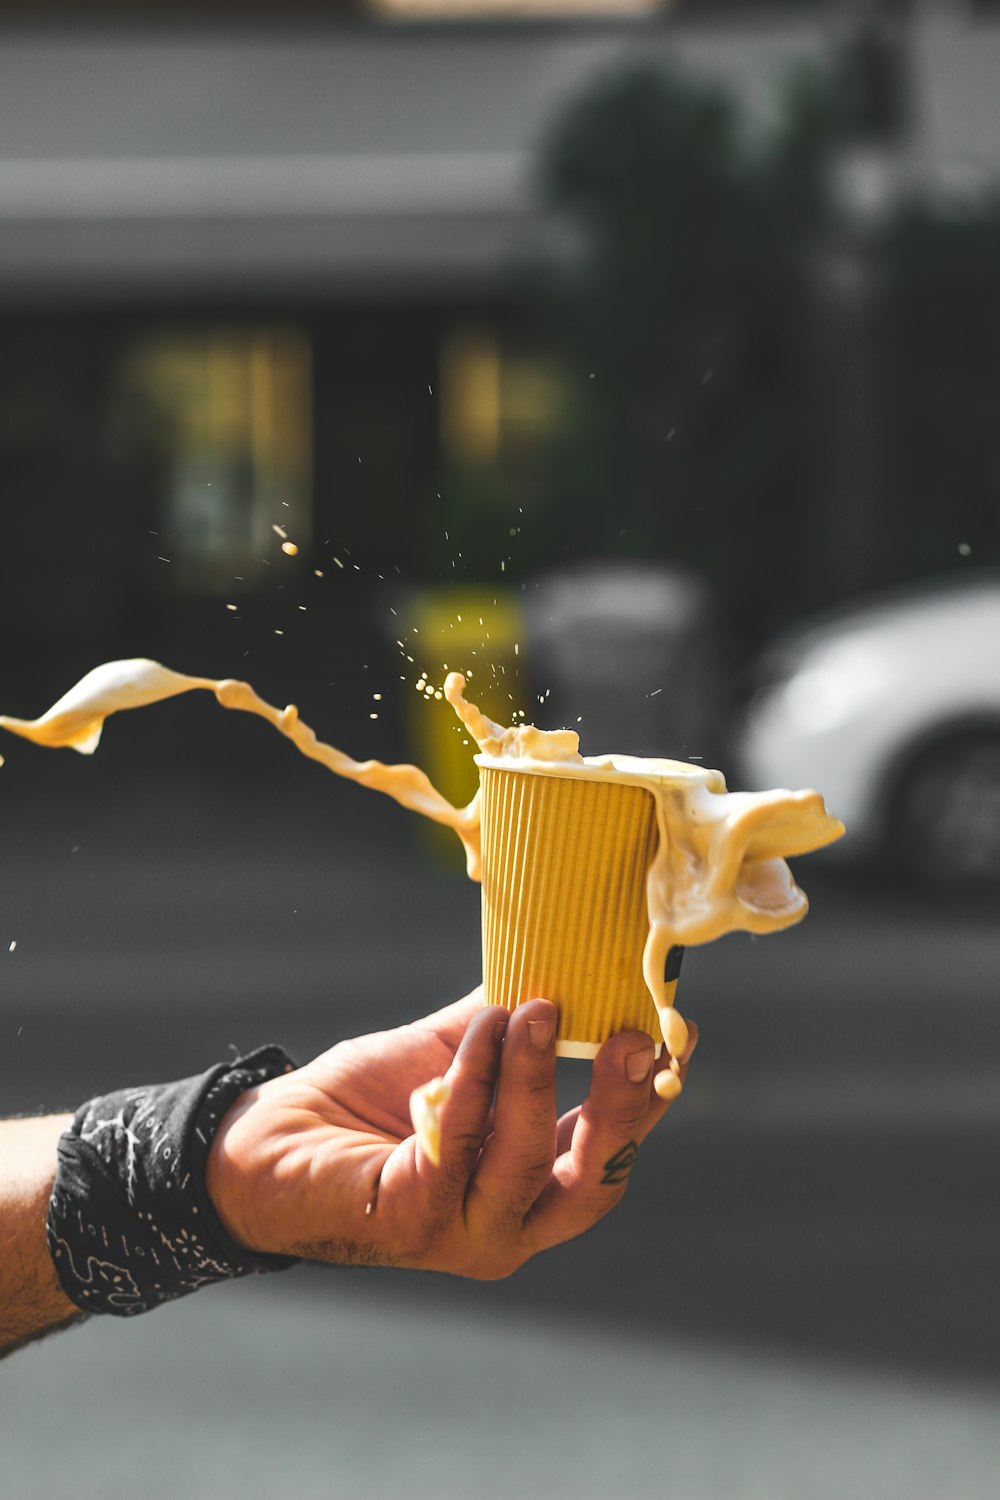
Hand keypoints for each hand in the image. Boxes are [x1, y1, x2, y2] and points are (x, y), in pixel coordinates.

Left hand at [205, 990, 696, 1280]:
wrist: (268, 1142)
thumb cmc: (368, 1103)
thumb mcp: (456, 1055)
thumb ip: (511, 1028)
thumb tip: (564, 961)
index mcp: (531, 1192)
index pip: (612, 1157)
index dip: (649, 1100)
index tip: (677, 1034)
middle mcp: (510, 1228)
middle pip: (593, 1181)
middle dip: (618, 1106)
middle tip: (627, 1034)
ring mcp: (462, 1235)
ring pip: (526, 1157)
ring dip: (533, 1073)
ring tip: (533, 1008)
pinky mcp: (412, 1222)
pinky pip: (458, 1142)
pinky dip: (474, 1079)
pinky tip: (480, 1032)